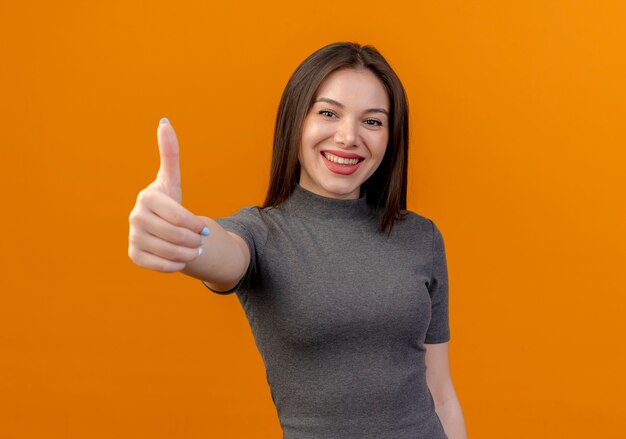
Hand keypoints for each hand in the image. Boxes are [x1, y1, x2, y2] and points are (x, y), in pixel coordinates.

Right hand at [128, 118, 207, 272]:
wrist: (160, 226)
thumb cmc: (169, 200)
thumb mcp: (172, 180)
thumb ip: (170, 153)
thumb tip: (164, 122)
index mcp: (146, 197)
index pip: (178, 217)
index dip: (194, 224)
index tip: (203, 228)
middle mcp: (134, 217)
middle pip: (175, 236)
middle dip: (193, 241)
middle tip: (200, 241)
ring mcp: (132, 237)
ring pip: (170, 252)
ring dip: (189, 254)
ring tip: (194, 249)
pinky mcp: (133, 255)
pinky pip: (160, 266)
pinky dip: (176, 265)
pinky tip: (180, 258)